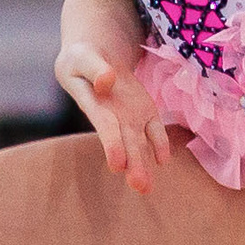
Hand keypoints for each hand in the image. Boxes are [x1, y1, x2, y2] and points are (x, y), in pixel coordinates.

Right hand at [54, 41, 171, 193]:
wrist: (94, 56)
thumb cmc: (82, 58)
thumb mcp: (83, 56)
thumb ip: (95, 68)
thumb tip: (108, 80)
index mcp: (95, 104)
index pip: (105, 127)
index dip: (112, 145)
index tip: (117, 165)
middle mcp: (113, 117)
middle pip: (125, 143)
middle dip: (133, 165)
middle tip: (139, 186)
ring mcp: (129, 116)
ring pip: (138, 142)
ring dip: (143, 164)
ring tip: (146, 189)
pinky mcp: (143, 110)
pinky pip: (154, 129)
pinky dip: (159, 143)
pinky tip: (162, 159)